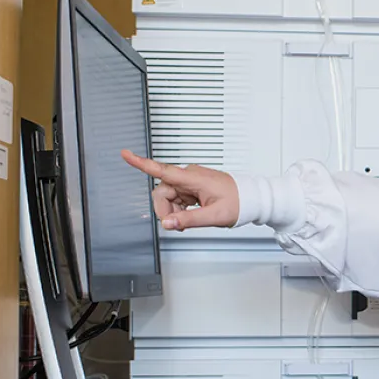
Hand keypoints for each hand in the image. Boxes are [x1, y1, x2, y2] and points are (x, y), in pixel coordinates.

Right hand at [121, 150, 239, 230]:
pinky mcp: (192, 188)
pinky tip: (188, 217)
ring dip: (172, 212)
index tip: (125, 154)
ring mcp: (190, 182)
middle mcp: (189, 176)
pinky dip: (178, 210)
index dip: (141, 163)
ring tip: (187, 222)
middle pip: (162, 191)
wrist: (253, 198)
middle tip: (177, 225)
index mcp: (193, 178)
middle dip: (165, 210)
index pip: (162, 170)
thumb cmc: (239, 202)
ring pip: (168, 197)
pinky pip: (176, 199)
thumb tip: (167, 223)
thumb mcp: (214, 216)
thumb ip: (188, 220)